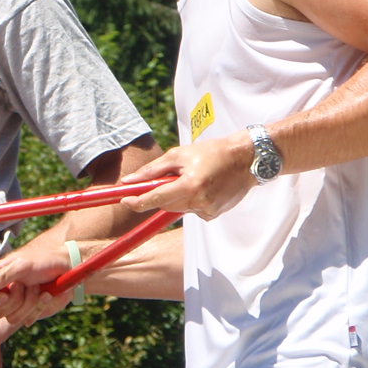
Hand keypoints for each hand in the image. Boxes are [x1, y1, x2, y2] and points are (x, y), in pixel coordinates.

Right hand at [0, 244, 71, 326]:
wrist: (67, 268)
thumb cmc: (43, 260)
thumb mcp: (22, 264)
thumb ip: (2, 275)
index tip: (4, 295)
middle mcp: (3, 292)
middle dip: (15, 300)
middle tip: (26, 285)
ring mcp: (16, 304)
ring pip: (13, 318)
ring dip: (30, 303)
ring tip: (38, 287)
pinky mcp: (29, 312)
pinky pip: (28, 320)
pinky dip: (39, 308)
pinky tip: (46, 295)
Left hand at [119, 135, 252, 220]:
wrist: (244, 160)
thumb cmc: (211, 152)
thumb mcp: (179, 154)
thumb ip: (153, 170)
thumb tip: (129, 181)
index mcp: (190, 186)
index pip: (156, 199)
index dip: (137, 202)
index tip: (123, 200)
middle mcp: (199, 202)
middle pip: (165, 205)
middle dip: (158, 194)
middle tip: (164, 177)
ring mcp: (208, 211)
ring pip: (177, 207)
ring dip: (175, 195)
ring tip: (191, 176)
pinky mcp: (213, 215)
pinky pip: (191, 209)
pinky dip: (189, 199)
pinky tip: (202, 185)